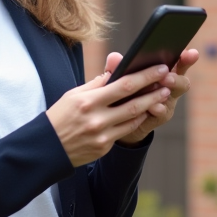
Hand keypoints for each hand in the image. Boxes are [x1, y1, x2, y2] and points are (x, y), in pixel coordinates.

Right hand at [46, 64, 172, 166]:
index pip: (123, 85)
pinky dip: (136, 121)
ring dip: (150, 106)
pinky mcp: (104, 147)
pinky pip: (125, 131)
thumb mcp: (72, 95)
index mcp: (88, 101)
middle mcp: (96, 119)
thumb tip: (114, 72)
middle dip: (154, 91)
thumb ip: (95, 85)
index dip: (145, 76)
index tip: (159, 68)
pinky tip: (144, 112)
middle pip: (134, 103)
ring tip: (162, 95)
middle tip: (168, 82)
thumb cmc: (59, 116)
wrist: (47, 148)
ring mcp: (102, 135)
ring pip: (133, 119)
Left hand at [110, 48, 199, 144]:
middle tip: (167, 76)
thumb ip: (118, 68)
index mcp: (162, 72)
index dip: (187, 58)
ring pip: (173, 96)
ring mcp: (166, 102)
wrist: (119, 119)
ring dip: (169, 90)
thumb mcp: (119, 77)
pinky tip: (153, 106)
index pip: (178, 62)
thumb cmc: (123, 92)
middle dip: (176, 77)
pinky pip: (162, 113)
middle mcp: (169, 86)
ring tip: (164, 86)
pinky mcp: (159, 117)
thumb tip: (114, 57)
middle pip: (182, 81)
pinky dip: (157, 108)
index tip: (191, 53)